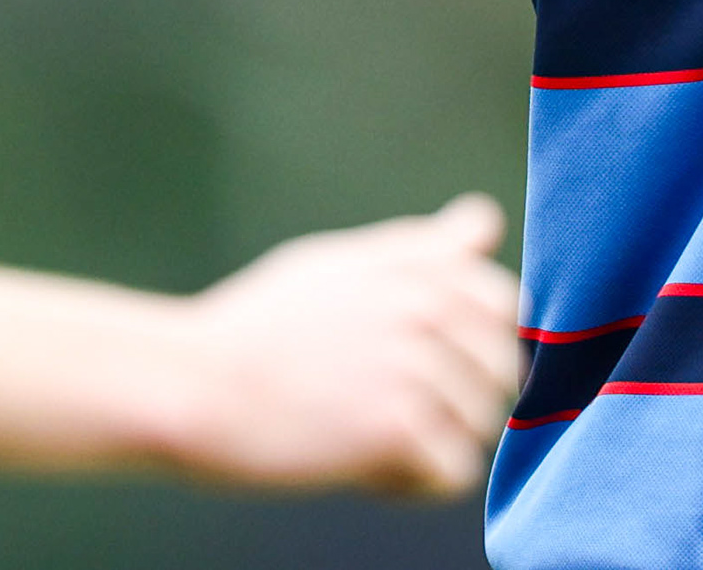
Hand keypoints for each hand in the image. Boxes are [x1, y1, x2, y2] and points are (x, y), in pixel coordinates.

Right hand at [161, 192, 517, 498]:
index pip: (505, 302)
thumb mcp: (339, 267)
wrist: (197, 386)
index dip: (476, 343)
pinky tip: (363, 466)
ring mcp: (414, 364)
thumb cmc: (261, 328)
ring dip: (433, 441)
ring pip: (481, 424)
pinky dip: (414, 482)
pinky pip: (455, 471)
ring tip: (364, 431)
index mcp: (412, 263)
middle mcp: (423, 305)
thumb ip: (420, 249)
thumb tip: (487, 220)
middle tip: (389, 404)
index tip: (427, 362)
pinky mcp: (399, 425)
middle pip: (502, 370)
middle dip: (460, 396)